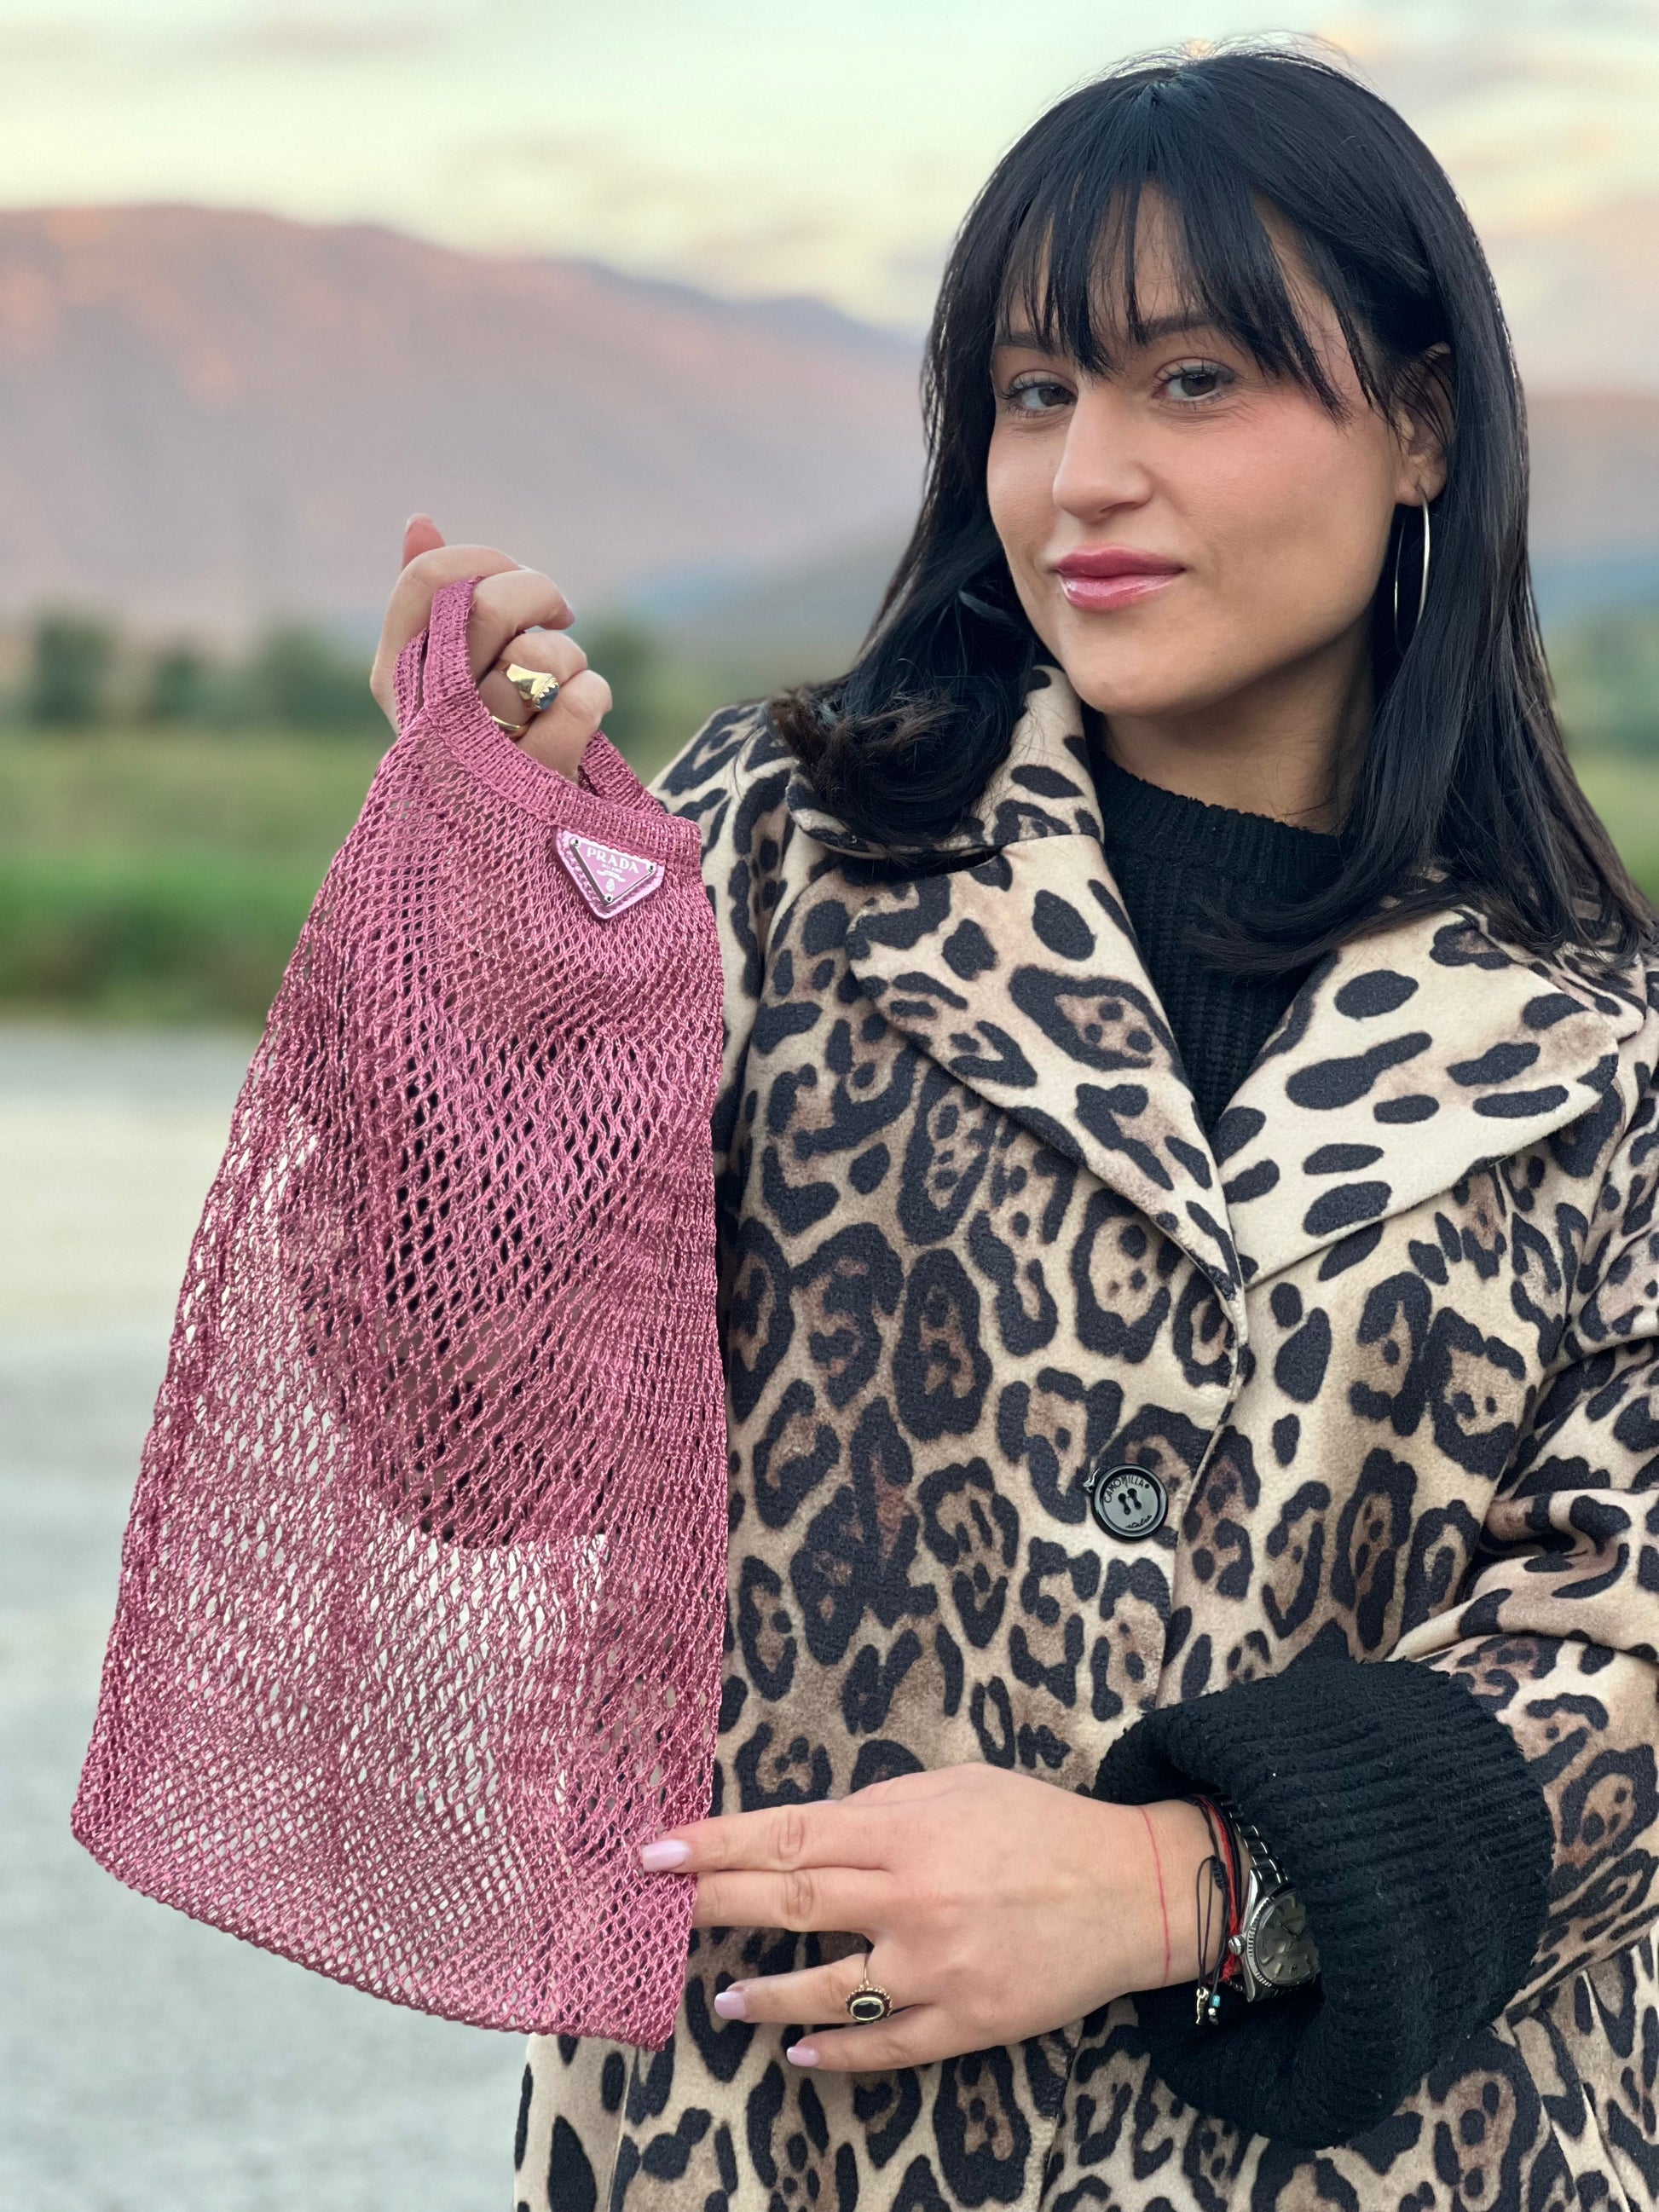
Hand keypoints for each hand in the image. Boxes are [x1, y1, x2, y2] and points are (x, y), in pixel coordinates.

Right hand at [368, 514, 611, 780]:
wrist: (507, 854)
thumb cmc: (481, 751)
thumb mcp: (447, 680)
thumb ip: (434, 606)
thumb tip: (419, 522)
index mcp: (394, 680)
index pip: (427, 580)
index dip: (484, 561)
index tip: (513, 578)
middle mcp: (426, 716)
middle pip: (488, 605)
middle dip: (536, 592)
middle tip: (557, 613)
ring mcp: (479, 756)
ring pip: (538, 658)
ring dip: (568, 657)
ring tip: (565, 687)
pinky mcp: (534, 790)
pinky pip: (579, 704)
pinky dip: (593, 698)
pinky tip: (585, 713)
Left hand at [640, 1766, 1210, 2071]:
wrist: (1130, 1889)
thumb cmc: (1037, 1824)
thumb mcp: (956, 1785)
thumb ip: (878, 1808)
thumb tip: (806, 1830)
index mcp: (905, 1831)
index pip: (786, 1837)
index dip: (714, 1845)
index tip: (656, 1851)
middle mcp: (911, 1898)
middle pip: (789, 1905)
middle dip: (711, 1905)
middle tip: (654, 1912)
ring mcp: (936, 1966)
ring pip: (824, 1989)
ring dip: (763, 1994)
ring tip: (725, 1996)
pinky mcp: (966, 2021)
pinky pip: (885, 2045)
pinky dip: (834, 2051)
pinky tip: (797, 2051)